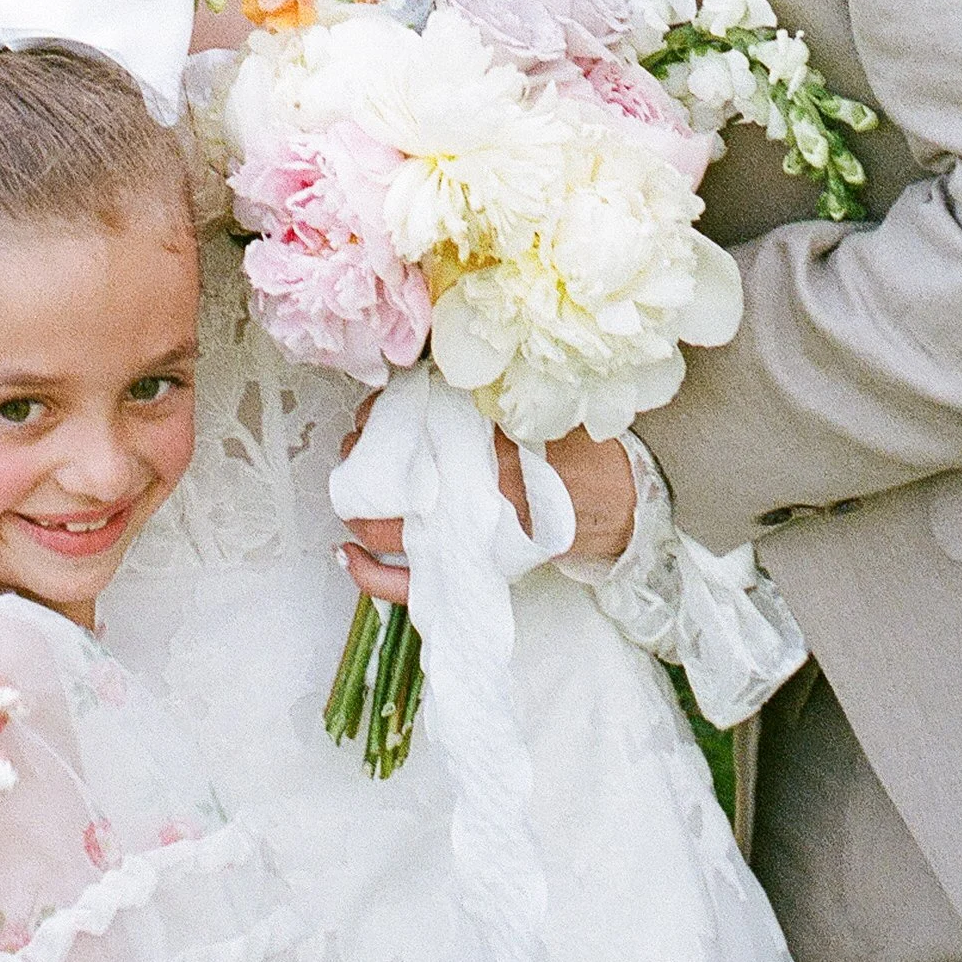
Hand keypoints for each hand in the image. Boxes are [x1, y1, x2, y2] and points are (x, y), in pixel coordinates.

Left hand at [340, 425, 636, 605]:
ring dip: (360, 508)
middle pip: (399, 480)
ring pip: (391, 533)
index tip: (377, 405)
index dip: (389, 415)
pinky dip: (370, 575)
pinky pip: (407, 587)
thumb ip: (496, 396)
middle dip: (368, 459)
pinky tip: (344, 554)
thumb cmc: (581, 452)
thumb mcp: (544, 410)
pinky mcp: (467, 573)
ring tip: (346, 488)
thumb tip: (434, 374)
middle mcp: (475, 502)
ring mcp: (466, 544)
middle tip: (356, 442)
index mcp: (493, 455)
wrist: (617, 508)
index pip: (424, 431)